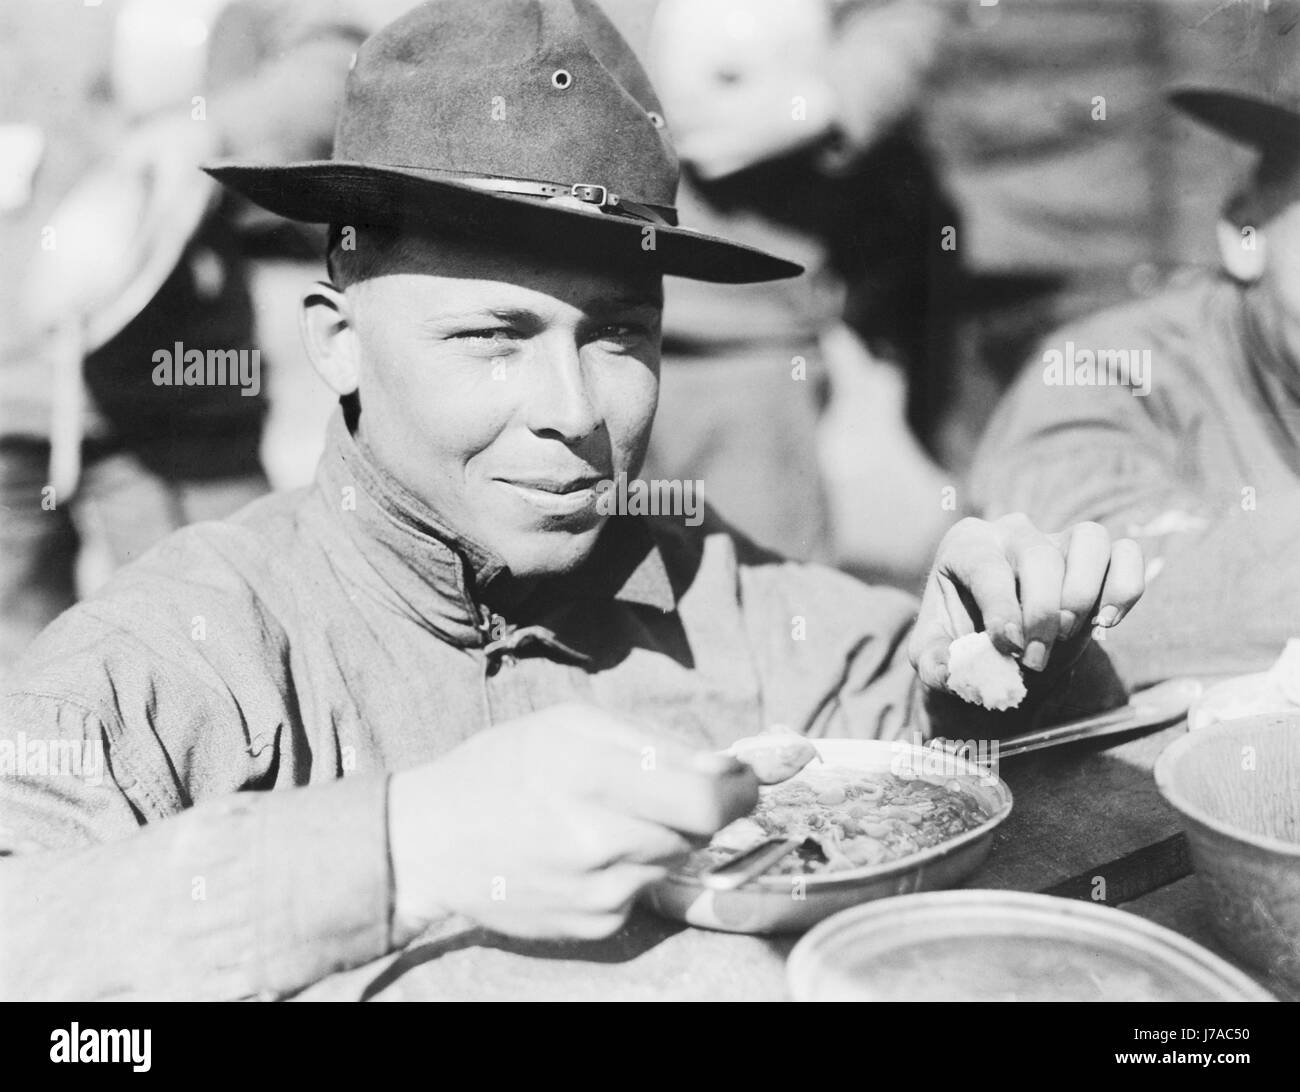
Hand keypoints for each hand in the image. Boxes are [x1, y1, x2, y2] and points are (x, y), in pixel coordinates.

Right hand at [388, 703, 758, 940]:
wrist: (430, 842)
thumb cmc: (504, 767)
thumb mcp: (572, 724)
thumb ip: (655, 743)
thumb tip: (727, 765)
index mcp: (592, 776)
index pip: (706, 801)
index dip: (740, 789)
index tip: (741, 778)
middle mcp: (598, 842)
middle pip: (698, 831)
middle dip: (693, 807)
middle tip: (651, 789)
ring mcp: (596, 894)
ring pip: (673, 860)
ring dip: (659, 837)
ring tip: (603, 817)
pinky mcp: (592, 927)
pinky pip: (642, 891)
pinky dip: (630, 869)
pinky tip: (583, 852)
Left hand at [908, 515, 1144, 691]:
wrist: (995, 646)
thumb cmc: (959, 640)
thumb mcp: (933, 655)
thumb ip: (935, 664)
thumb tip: (957, 672)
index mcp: (966, 545)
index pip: (987, 566)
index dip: (1000, 606)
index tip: (1008, 645)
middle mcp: (1013, 531)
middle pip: (1039, 555)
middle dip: (1041, 613)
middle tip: (1035, 658)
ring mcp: (1058, 539)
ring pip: (1089, 538)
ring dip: (1083, 591)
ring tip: (1069, 632)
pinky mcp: (1096, 558)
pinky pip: (1125, 553)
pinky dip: (1125, 586)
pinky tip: (1106, 622)